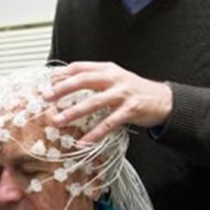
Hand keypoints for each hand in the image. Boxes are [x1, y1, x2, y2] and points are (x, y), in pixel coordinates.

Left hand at [46, 61, 172, 142]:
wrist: (164, 99)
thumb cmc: (134, 90)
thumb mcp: (114, 79)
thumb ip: (94, 79)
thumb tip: (65, 84)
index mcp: (107, 69)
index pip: (80, 67)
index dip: (61, 74)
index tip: (46, 83)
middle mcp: (114, 78)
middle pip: (83, 80)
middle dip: (62, 89)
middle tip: (46, 97)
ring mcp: (123, 93)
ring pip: (94, 102)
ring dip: (73, 112)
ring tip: (58, 120)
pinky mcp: (130, 109)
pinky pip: (109, 123)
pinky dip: (95, 133)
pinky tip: (84, 142)